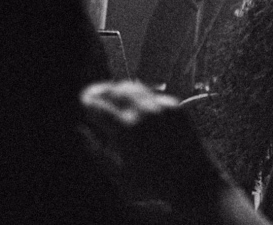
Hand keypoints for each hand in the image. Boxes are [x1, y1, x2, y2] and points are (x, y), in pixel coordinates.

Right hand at [82, 81, 226, 201]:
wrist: (191, 180)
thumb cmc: (150, 183)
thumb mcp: (117, 174)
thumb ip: (96, 150)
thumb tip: (80, 130)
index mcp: (126, 130)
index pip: (100, 105)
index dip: (88, 101)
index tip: (81, 100)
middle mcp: (145, 113)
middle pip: (117, 91)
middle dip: (102, 91)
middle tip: (91, 93)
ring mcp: (163, 107)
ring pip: (135, 88)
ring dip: (120, 89)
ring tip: (109, 94)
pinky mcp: (176, 107)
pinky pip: (152, 95)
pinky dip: (139, 96)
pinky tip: (132, 103)